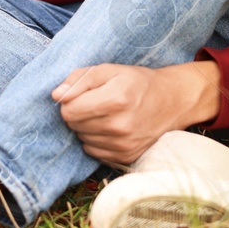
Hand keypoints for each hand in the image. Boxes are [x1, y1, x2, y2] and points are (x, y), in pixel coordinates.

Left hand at [51, 60, 221, 166]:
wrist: (172, 101)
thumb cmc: (136, 82)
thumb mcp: (109, 69)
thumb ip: (79, 79)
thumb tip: (56, 95)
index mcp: (115, 99)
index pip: (69, 110)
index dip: (70, 101)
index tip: (82, 95)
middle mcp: (120, 126)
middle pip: (74, 125)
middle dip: (78, 113)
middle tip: (95, 103)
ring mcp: (124, 145)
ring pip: (82, 139)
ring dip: (86, 127)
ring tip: (105, 115)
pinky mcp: (126, 157)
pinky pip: (93, 151)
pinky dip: (96, 140)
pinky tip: (110, 128)